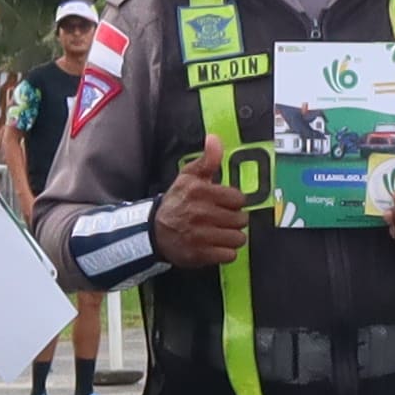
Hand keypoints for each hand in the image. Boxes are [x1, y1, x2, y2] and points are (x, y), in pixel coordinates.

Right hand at [154, 138, 252, 269]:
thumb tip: (214, 139)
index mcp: (200, 192)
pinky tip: (215, 245)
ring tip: (220, 233)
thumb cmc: (176, 203)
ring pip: (238, 238)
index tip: (226, 204)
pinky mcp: (200, 254)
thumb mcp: (188, 177)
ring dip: (232, 237)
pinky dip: (225, 252)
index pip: (238, 199)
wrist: (153, 232)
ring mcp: (200, 236)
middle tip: (222, 219)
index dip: (234, 202)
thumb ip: (207, 159)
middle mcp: (201, 213)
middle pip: (241, 220)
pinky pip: (229, 255)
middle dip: (234, 220)